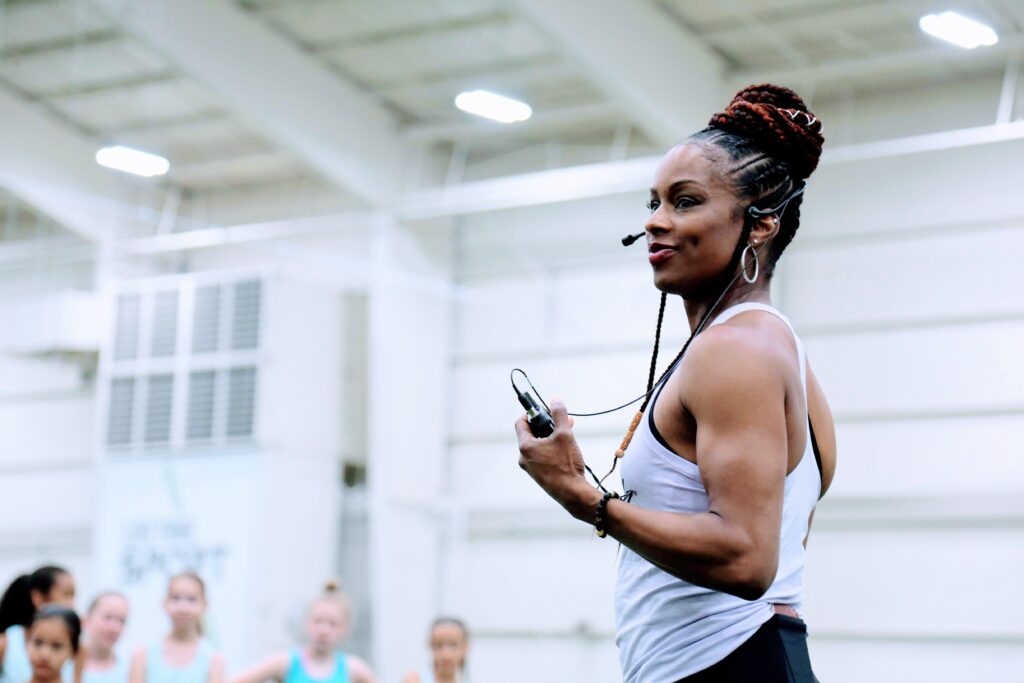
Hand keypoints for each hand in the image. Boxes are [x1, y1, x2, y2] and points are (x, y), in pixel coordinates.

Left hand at [515, 400, 600, 520]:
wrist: (573, 493)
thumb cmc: (566, 465)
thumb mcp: (565, 434)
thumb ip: (559, 415)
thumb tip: (556, 399)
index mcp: (525, 447)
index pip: (521, 423)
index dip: (532, 413)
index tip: (545, 411)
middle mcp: (524, 458)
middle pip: (531, 433)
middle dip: (547, 425)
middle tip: (561, 422)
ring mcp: (531, 468)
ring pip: (538, 446)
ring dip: (551, 437)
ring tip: (568, 435)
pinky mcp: (539, 476)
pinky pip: (542, 457)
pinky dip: (551, 449)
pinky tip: (566, 450)